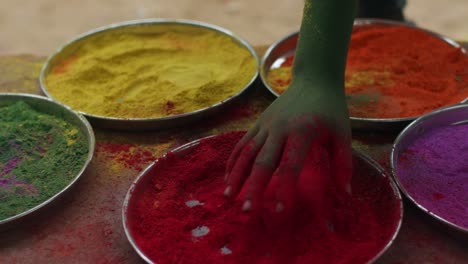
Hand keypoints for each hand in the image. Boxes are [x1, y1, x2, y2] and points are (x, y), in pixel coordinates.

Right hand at [224, 78, 351, 213]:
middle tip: (246, 211)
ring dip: (236, 176)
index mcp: (302, 132)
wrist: (314, 79)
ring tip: (228, 197)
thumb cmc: (331, 109)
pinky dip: (234, 161)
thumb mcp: (343, 134)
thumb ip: (343, 164)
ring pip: (246, 152)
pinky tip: (228, 178)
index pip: (290, 165)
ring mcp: (266, 125)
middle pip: (262, 162)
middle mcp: (280, 128)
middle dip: (253, 188)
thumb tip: (346, 195)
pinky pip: (242, 144)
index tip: (279, 211)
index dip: (284, 189)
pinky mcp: (258, 123)